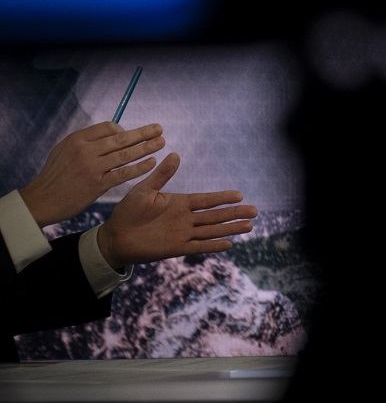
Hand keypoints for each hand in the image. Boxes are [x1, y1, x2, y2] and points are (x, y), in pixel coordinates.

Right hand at [17, 122, 166, 225]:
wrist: (41, 201)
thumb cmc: (54, 175)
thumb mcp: (64, 150)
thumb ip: (86, 141)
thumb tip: (112, 132)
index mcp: (77, 139)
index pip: (108, 128)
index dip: (124, 130)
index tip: (132, 135)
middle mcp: (85, 151)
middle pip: (120, 138)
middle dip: (143, 133)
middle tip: (160, 129)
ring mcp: (91, 168)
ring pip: (125, 155)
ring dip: (146, 148)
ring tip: (161, 142)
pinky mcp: (97, 185)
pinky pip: (123, 173)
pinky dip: (139, 167)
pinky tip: (152, 163)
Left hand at [96, 154, 256, 269]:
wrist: (114, 237)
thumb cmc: (127, 212)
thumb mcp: (144, 190)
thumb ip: (162, 176)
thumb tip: (175, 154)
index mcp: (179, 203)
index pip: (207, 200)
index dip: (223, 198)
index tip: (240, 195)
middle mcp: (185, 218)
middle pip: (215, 216)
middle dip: (235, 213)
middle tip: (255, 212)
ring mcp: (182, 234)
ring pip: (212, 230)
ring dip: (230, 228)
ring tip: (249, 226)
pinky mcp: (176, 248)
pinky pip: (199, 246)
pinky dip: (213, 245)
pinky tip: (229, 244)